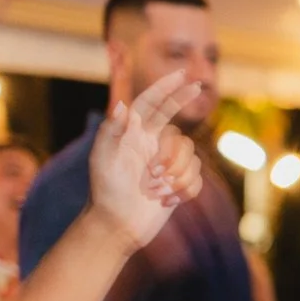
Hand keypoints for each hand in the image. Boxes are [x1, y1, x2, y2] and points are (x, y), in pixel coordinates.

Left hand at [86, 70, 204, 249]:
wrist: (118, 224)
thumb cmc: (106, 191)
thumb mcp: (103, 158)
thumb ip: (113, 130)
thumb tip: (123, 105)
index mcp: (134, 135)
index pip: (153, 104)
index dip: (167, 88)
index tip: (183, 75)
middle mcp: (153, 146)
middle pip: (178, 134)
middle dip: (175, 149)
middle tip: (176, 133)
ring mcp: (168, 165)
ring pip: (191, 158)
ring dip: (175, 176)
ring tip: (155, 190)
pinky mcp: (180, 185)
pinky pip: (196, 179)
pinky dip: (183, 191)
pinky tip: (165, 201)